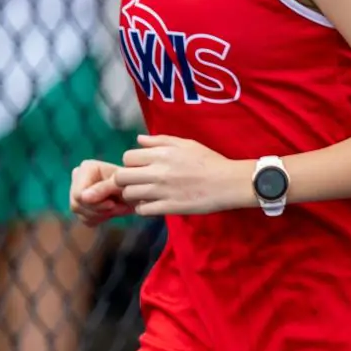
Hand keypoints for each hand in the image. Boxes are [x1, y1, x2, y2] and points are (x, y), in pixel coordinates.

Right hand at [71, 159, 132, 226]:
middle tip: (118, 207)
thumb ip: (102, 188)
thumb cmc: (133, 185)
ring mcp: (78, 191)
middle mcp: (78, 177)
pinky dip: (101, 219)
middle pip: (77, 205)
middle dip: (100, 210)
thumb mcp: (121, 185)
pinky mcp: (82, 205)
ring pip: (81, 213)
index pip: (79, 195)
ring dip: (102, 215)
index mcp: (86, 168)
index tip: (113, 204)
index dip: (96, 203)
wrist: (139, 192)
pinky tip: (112, 211)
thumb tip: (82, 197)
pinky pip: (86, 220)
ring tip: (118, 208)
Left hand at [117, 134, 251, 215]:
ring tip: (143, 194)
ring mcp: (162, 191)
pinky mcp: (169, 208)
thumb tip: (138, 139)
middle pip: (121, 177)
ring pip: (129, 194)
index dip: (130, 163)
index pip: (127, 157)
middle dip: (124, 179)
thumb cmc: (209, 161)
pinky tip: (152, 204)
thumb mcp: (186, 144)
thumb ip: (160, 140)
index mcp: (161, 154)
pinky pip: (142, 210)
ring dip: (132, 195)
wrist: (228, 183)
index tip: (139, 167)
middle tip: (135, 182)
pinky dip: (143, 208)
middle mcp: (158, 172)